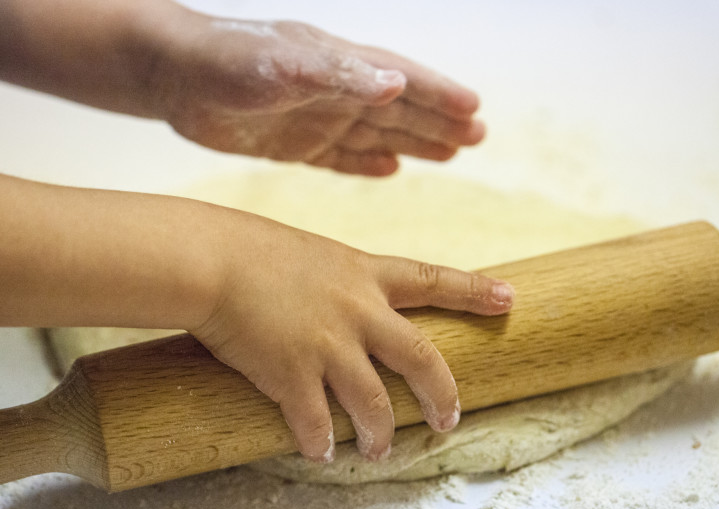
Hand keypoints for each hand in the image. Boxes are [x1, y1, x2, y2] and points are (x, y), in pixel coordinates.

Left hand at [152, 17, 485, 175]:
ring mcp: (317, 118)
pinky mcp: (294, 143)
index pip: (403, 81)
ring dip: (414, 142)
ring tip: (450, 152)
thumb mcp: (282, 66)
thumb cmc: (223, 59)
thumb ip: (338, 75)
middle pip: (400, 109)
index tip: (476, 109)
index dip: (440, 95)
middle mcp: (336, 91)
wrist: (171, 77)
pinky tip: (389, 168)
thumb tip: (396, 85)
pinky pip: (342, 156)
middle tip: (478, 135)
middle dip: (439, 121)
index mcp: (340, 66)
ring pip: (378, 133)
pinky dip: (368, 163)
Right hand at [191, 211, 513, 461]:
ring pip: (374, 403)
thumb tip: (345, 307)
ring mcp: (328, 344)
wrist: (209, 260)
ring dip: (380, 433)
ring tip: (378, 449)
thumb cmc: (251, 251)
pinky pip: (317, 422)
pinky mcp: (292, 373)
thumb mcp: (312, 255)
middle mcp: (357, 310)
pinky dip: (322, 442)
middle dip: (442, 394)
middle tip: (448, 420)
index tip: (509, 298)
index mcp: (364, 274)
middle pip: (421, 358)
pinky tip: (323, 453)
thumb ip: (337, 282)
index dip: (474, 290)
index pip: (432, 279)